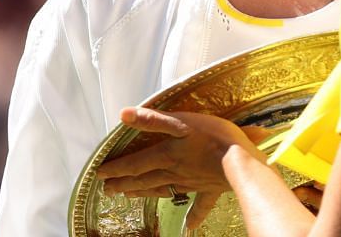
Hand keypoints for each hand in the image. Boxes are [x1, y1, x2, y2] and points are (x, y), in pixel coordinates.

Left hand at [95, 107, 264, 228]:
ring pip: (162, 189)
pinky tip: (189, 226)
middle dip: (124, 184)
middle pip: (144, 179)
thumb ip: (152, 120)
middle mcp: (174, 172)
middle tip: (107, 190)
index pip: (134, 164)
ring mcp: (192, 182)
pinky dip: (194, 216)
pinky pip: (200, 205)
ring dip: (144, 193)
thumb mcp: (181, 122)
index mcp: (166, 155)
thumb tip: (123, 114)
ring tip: (130, 197)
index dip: (116, 168)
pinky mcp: (210, 188)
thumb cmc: (213, 137)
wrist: (241, 162)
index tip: (100, 175)